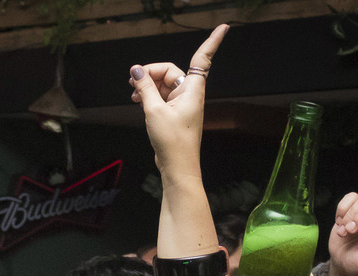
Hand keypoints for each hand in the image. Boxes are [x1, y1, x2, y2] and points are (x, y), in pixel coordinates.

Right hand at [129, 24, 227, 173]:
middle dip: (151, 73)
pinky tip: (139, 101)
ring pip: (164, 85)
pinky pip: (162, 97)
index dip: (212, 41)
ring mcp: (183, 104)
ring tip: (133, 94)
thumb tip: (136, 70)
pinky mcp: (175, 114)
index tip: (224, 27)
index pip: (203, 58)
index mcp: (192, 90)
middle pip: (170, 72)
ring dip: (148, 86)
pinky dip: (150, 96)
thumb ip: (145, 88)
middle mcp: (190, 94)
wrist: (178, 166)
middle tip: (133, 79)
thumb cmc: (173, 141)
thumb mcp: (154, 111)